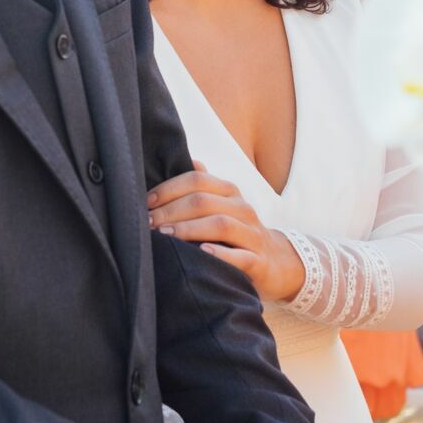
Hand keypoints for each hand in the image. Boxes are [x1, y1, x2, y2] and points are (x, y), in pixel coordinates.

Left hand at [147, 167, 305, 302]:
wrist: (276, 262)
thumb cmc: (236, 233)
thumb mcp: (222, 205)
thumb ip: (202, 185)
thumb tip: (185, 160)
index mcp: (229, 192)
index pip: (197, 179)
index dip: (168, 189)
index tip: (145, 203)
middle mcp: (242, 208)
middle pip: (203, 201)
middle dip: (171, 211)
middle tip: (148, 223)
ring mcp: (252, 234)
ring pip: (220, 224)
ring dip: (188, 229)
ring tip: (165, 235)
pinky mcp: (259, 261)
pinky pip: (240, 255)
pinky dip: (221, 253)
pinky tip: (202, 252)